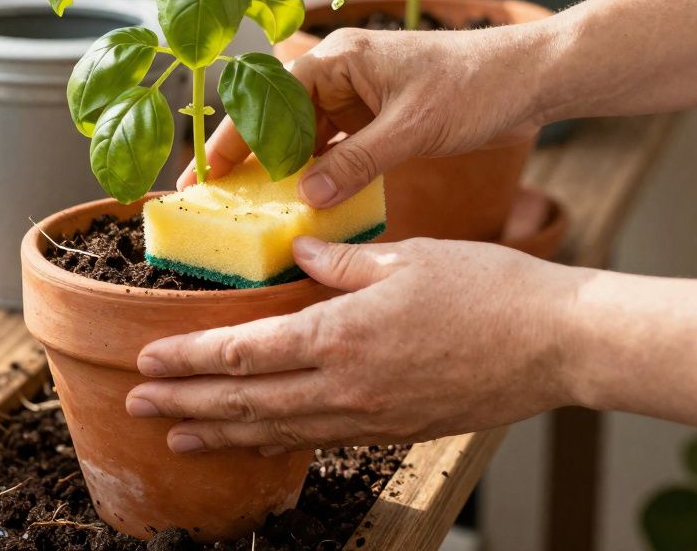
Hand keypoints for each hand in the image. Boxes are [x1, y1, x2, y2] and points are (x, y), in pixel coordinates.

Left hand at [126, 236, 581, 452]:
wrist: (558, 345)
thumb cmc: (489, 290)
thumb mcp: (407, 257)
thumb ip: (342, 262)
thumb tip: (300, 253)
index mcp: (340, 335)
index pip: (243, 353)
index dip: (188, 361)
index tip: (146, 361)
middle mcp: (345, 386)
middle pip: (245, 401)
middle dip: (185, 404)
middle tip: (138, 405)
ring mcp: (369, 417)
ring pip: (277, 431)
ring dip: (221, 434)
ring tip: (178, 437)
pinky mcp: (395, 432)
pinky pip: (319, 441)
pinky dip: (277, 443)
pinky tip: (256, 441)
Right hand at [180, 26, 545, 206]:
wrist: (532, 79)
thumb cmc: (476, 85)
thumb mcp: (412, 128)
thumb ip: (356, 163)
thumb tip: (306, 198)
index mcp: (340, 58)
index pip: (269, 97)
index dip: (234, 136)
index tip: (206, 173)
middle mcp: (341, 73)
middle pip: (277, 116)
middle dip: (247, 155)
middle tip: (212, 196)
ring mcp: (359, 96)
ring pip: (304, 135)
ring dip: (282, 168)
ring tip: (251, 205)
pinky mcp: (377, 118)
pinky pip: (335, 147)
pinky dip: (319, 172)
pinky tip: (304, 202)